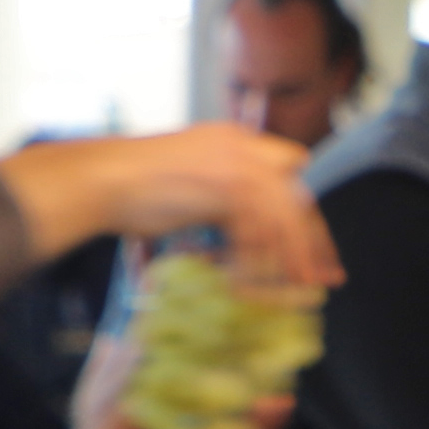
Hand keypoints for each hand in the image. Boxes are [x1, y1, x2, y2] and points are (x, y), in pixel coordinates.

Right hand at [24, 124, 339, 294]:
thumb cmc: (131, 187)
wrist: (102, 180)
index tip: (315, 246)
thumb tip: (244, 230)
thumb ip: (221, 197)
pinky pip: (257, 231)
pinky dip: (259, 261)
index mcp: (235, 140)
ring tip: (299, 288)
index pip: (290, 172)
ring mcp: (234, 164)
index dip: (304, 213)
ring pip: (284, 215)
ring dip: (293, 256)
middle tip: (326, 275)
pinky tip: (255, 283)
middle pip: (296, 194)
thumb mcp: (190, 183)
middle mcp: (241, 147)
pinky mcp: (224, 187)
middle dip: (313, 239)